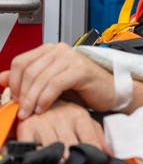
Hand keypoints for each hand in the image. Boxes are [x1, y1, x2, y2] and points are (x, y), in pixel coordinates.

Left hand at [0, 43, 115, 118]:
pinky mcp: (80, 69)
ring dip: (32, 99)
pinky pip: (55, 84)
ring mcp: (71, 58)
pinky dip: (46, 98)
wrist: (111, 93)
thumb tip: (2, 79)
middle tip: (22, 110)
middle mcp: (59, 50)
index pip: (21, 61)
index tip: (13, 99)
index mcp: (50, 50)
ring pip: (40, 78)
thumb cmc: (83, 89)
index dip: (13, 82)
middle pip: (29, 70)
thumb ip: (27, 81)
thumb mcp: (50, 85)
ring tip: (31, 113)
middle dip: (22, 93)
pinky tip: (43, 109)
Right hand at [15, 99, 105, 154]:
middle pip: (71, 146)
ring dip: (57, 161)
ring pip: (53, 148)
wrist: (38, 98)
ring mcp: (44, 121)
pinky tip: (41, 162)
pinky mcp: (26, 126)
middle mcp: (62, 117)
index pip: (90, 141)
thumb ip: (98, 137)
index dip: (92, 158)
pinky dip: (36, 156)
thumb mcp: (84, 121)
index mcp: (79, 115)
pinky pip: (31, 146)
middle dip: (74, 162)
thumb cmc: (64, 114)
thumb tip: (110, 155)